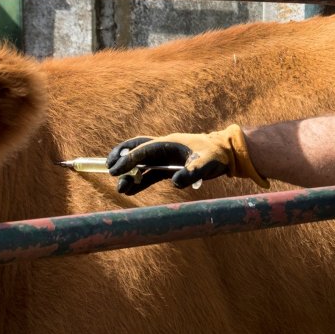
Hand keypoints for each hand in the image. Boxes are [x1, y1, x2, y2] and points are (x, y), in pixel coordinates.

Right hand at [107, 124, 269, 194]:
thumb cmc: (216, 155)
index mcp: (169, 143)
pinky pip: (150, 174)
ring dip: (130, 175)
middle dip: (121, 157)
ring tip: (120, 188)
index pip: (143, 150)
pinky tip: (130, 190)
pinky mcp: (170, 168)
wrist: (226, 154)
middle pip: (136, 149)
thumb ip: (192, 172)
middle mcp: (164, 148)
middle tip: (108, 168)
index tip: (115, 169)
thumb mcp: (206, 164)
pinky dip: (140, 181)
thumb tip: (175, 182)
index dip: (128, 160)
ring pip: (142, 165)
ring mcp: (166, 158)